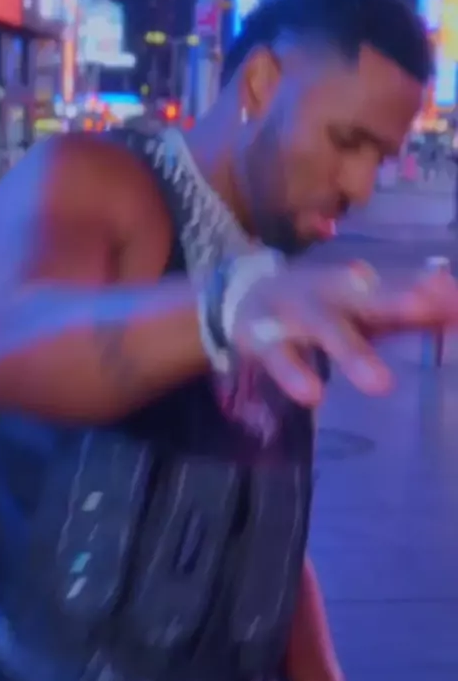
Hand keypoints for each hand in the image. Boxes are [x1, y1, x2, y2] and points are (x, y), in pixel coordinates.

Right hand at [226, 255, 457, 405]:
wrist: (244, 294)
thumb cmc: (321, 307)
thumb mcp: (363, 307)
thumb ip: (410, 314)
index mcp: (359, 286)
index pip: (399, 285)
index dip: (425, 292)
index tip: (454, 300)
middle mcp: (330, 293)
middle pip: (365, 296)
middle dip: (397, 302)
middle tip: (427, 309)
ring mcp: (295, 312)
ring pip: (324, 327)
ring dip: (351, 352)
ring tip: (382, 385)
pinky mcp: (262, 336)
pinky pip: (278, 355)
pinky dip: (293, 371)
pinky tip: (312, 394)